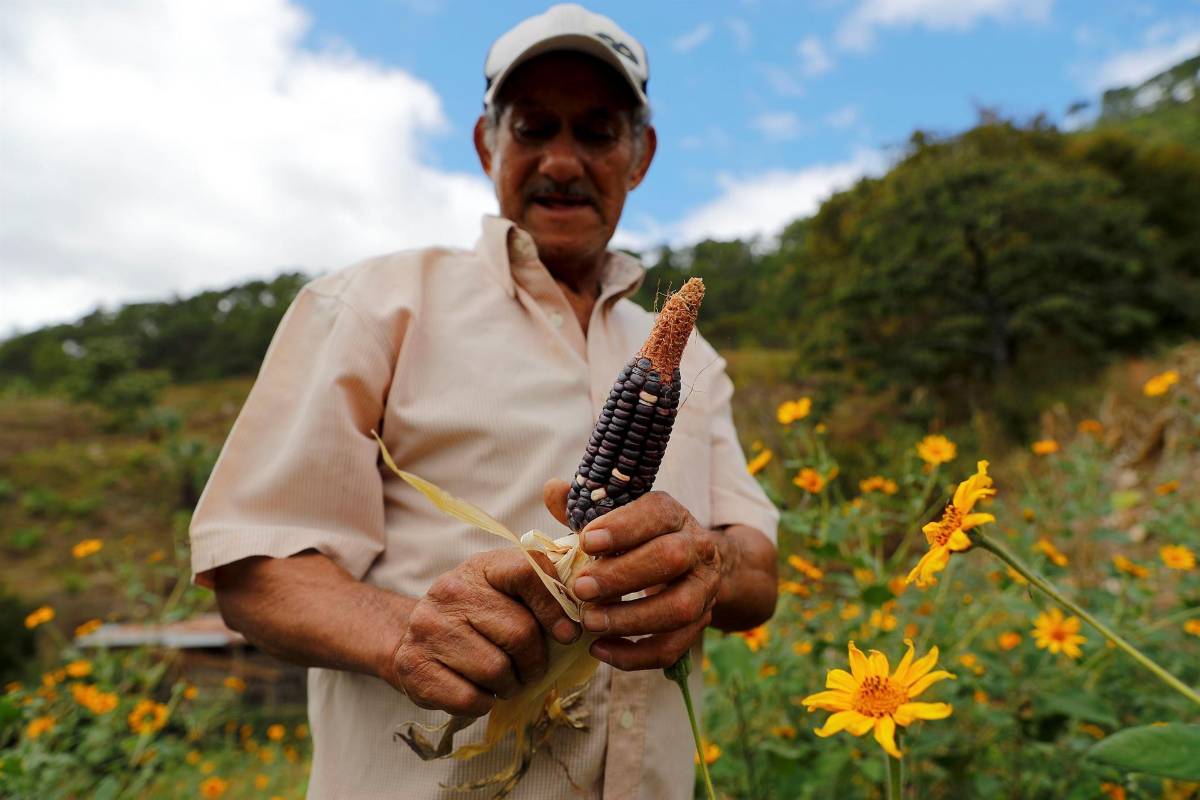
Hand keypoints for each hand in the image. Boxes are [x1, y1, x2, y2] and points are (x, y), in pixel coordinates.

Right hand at [386, 548, 579, 716]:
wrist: (411, 636)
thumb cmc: (474, 616)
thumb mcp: (504, 592)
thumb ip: (542, 593)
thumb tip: (585, 616)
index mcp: (482, 567)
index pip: (527, 571)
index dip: (555, 606)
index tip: (567, 634)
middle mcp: (450, 591)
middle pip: (520, 632)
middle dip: (535, 661)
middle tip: (529, 668)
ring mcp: (428, 628)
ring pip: (496, 670)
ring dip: (510, 684)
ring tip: (504, 679)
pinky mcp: (414, 666)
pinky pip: (469, 698)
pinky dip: (484, 702)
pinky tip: (478, 690)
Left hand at [543, 481, 724, 670]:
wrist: (693, 567)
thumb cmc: (641, 541)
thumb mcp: (617, 519)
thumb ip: (584, 507)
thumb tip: (551, 489)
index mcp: (673, 515)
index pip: (656, 513)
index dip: (623, 527)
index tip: (586, 542)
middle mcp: (697, 548)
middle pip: (671, 558)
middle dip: (624, 575)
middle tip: (581, 588)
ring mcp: (703, 589)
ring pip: (679, 608)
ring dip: (631, 619)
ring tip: (589, 622)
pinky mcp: (698, 625)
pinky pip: (673, 647)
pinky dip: (636, 655)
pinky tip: (599, 650)